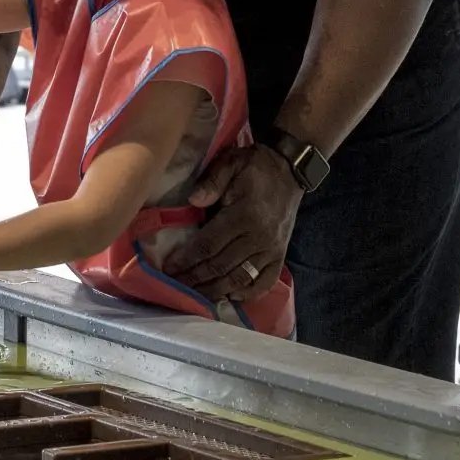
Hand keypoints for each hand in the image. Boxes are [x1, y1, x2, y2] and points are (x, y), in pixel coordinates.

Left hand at [165, 143, 301, 300]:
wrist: (290, 171)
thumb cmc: (254, 167)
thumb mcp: (231, 162)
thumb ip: (212, 180)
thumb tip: (193, 200)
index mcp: (244, 215)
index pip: (209, 245)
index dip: (187, 260)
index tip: (169, 269)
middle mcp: (259, 238)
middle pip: (220, 266)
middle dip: (195, 279)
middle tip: (174, 286)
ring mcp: (271, 250)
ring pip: (239, 279)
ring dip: (214, 291)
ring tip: (193, 296)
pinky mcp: (280, 256)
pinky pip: (263, 282)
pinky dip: (245, 294)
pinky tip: (227, 297)